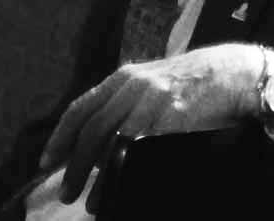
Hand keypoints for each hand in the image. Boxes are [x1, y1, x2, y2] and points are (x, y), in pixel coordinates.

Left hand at [39, 43, 263, 205]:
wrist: (227, 72)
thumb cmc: (187, 82)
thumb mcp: (148, 86)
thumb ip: (122, 109)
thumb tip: (96, 150)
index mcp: (122, 79)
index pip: (81, 108)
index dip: (60, 136)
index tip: (46, 162)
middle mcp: (132, 86)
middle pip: (92, 129)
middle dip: (75, 164)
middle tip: (67, 193)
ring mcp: (152, 99)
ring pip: (113, 142)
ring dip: (99, 175)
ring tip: (91, 201)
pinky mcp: (172, 114)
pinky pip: (142, 148)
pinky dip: (128, 170)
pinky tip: (123, 186)